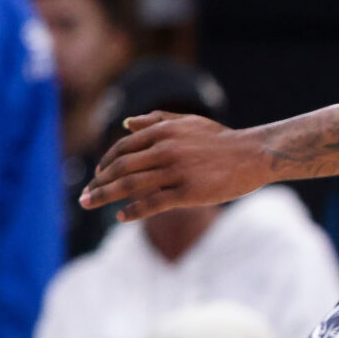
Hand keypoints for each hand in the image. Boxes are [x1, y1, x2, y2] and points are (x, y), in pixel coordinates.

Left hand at [81, 112, 270, 221]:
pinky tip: (122, 216)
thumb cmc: (221, 140)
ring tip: (91, 205)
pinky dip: (134, 210)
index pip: (123, 148)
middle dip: (98, 183)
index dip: (105, 163)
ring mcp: (177, 171)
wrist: (254, 154)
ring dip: (106, 196)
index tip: (97, 177)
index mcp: (163, 130)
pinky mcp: (189, 192)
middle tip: (85, 197)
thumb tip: (126, 123)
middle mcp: (166, 149)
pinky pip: (154, 203)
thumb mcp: (188, 122)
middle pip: (121, 167)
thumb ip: (156, 120)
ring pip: (131, 185)